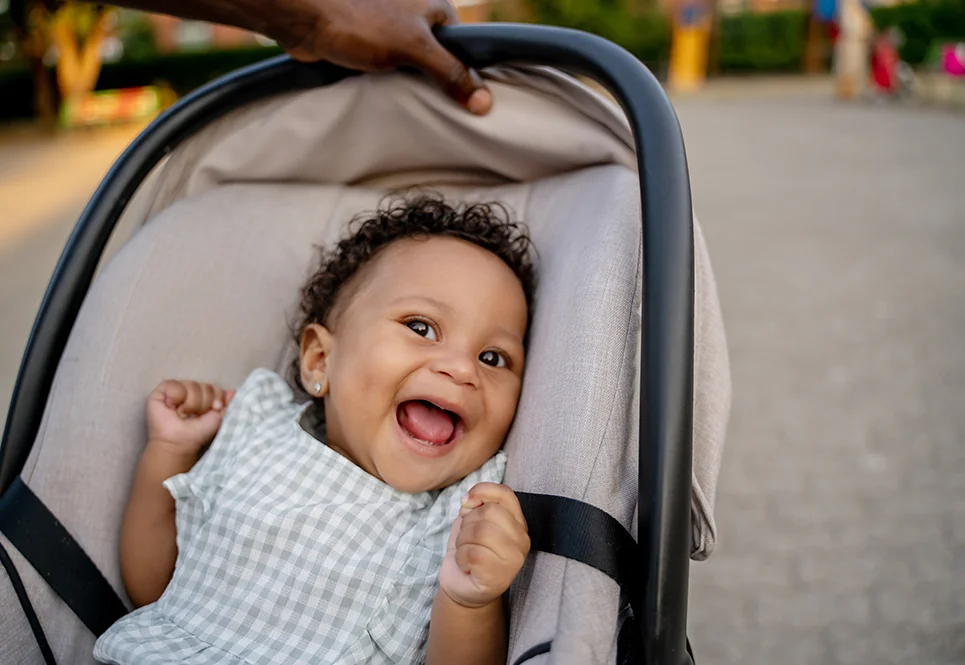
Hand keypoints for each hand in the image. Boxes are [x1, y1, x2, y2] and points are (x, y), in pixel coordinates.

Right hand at [146, 380, 234, 454]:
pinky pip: (175, 385)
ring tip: (182, 414)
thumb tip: (233, 391)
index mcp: (205, 396)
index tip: (213, 411)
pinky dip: (176, 398)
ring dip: (190, 404)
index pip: (215, 388)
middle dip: (203, 404)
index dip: (216, 399)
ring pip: (192, 385)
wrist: (178, 442)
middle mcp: (192, 390)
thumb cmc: (196, 433)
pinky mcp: (162, 390)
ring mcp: (177, 389)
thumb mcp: (217, 419)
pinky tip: (172, 407)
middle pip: (205, 386)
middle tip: (194, 416)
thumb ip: (227, 405)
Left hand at [274, 0, 492, 113]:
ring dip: (414, 85)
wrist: (307, 20)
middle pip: (441, 58)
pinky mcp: (371, 46)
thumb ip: (451, 73)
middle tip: (442, 110)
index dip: (467, 75)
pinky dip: (394, 84)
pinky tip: (392, 96)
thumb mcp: (415, 50)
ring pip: (415, 66)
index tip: (470, 104)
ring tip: (415, 104)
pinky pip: (393, 70)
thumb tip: (484, 102)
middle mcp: (416, 14)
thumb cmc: (360, 24)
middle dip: (439, 83)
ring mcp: (393, 30)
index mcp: (435, 7)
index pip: (465, 47)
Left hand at [440, 482, 529, 608]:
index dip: (481, 491)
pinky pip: (472, 554)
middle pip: (489, 512)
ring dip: (463, 541)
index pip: (505, 493)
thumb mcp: (473, 521)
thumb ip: (478, 504)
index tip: (466, 504)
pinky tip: (467, 566)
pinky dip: (461, 557)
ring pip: (479, 532)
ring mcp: (514, 559)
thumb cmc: (470, 550)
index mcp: (518, 522)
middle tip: (467, 539)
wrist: (463, 586)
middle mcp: (522, 539)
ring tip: (467, 552)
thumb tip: (470, 500)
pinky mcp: (499, 576)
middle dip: (467, 523)